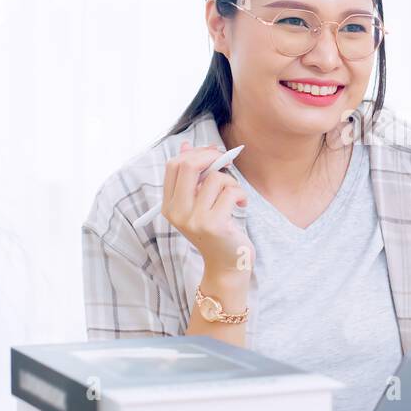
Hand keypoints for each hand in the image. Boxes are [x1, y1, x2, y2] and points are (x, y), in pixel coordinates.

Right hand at [162, 141, 254, 280]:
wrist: (227, 265)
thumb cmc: (217, 231)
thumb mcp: (199, 203)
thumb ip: (192, 177)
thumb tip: (185, 146)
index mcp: (169, 206)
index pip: (174, 165)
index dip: (195, 153)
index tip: (212, 153)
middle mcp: (177, 213)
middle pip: (188, 165)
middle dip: (211, 156)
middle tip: (226, 161)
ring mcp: (194, 219)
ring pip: (215, 178)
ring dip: (231, 182)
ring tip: (234, 196)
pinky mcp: (214, 224)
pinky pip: (230, 191)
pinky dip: (240, 194)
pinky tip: (241, 205)